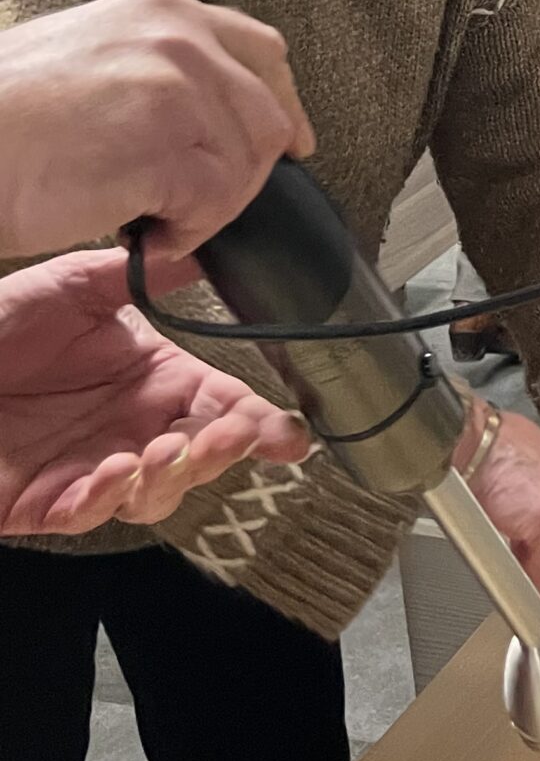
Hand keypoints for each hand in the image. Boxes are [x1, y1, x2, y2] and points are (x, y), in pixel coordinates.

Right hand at [0, 0, 315, 260]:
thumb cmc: (4, 115)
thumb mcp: (90, 52)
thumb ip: (155, 66)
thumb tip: (208, 116)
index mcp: (163, 10)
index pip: (261, 50)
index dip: (284, 102)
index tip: (294, 145)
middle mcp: (180, 39)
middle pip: (267, 116)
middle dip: (244, 172)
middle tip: (198, 206)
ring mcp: (178, 90)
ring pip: (246, 167)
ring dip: (208, 208)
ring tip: (150, 219)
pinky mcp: (166, 148)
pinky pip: (215, 204)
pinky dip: (186, 233)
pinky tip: (140, 234)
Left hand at [0, 252, 309, 535]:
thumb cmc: (0, 324)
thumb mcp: (75, 286)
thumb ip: (143, 275)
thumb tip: (204, 247)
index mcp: (150, 380)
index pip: (219, 405)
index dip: (259, 423)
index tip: (289, 434)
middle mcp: (129, 430)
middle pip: (199, 458)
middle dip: (224, 452)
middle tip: (235, 435)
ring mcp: (89, 469)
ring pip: (153, 496)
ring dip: (170, 479)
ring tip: (167, 450)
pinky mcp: (42, 502)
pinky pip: (85, 513)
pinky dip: (105, 498)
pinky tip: (113, 470)